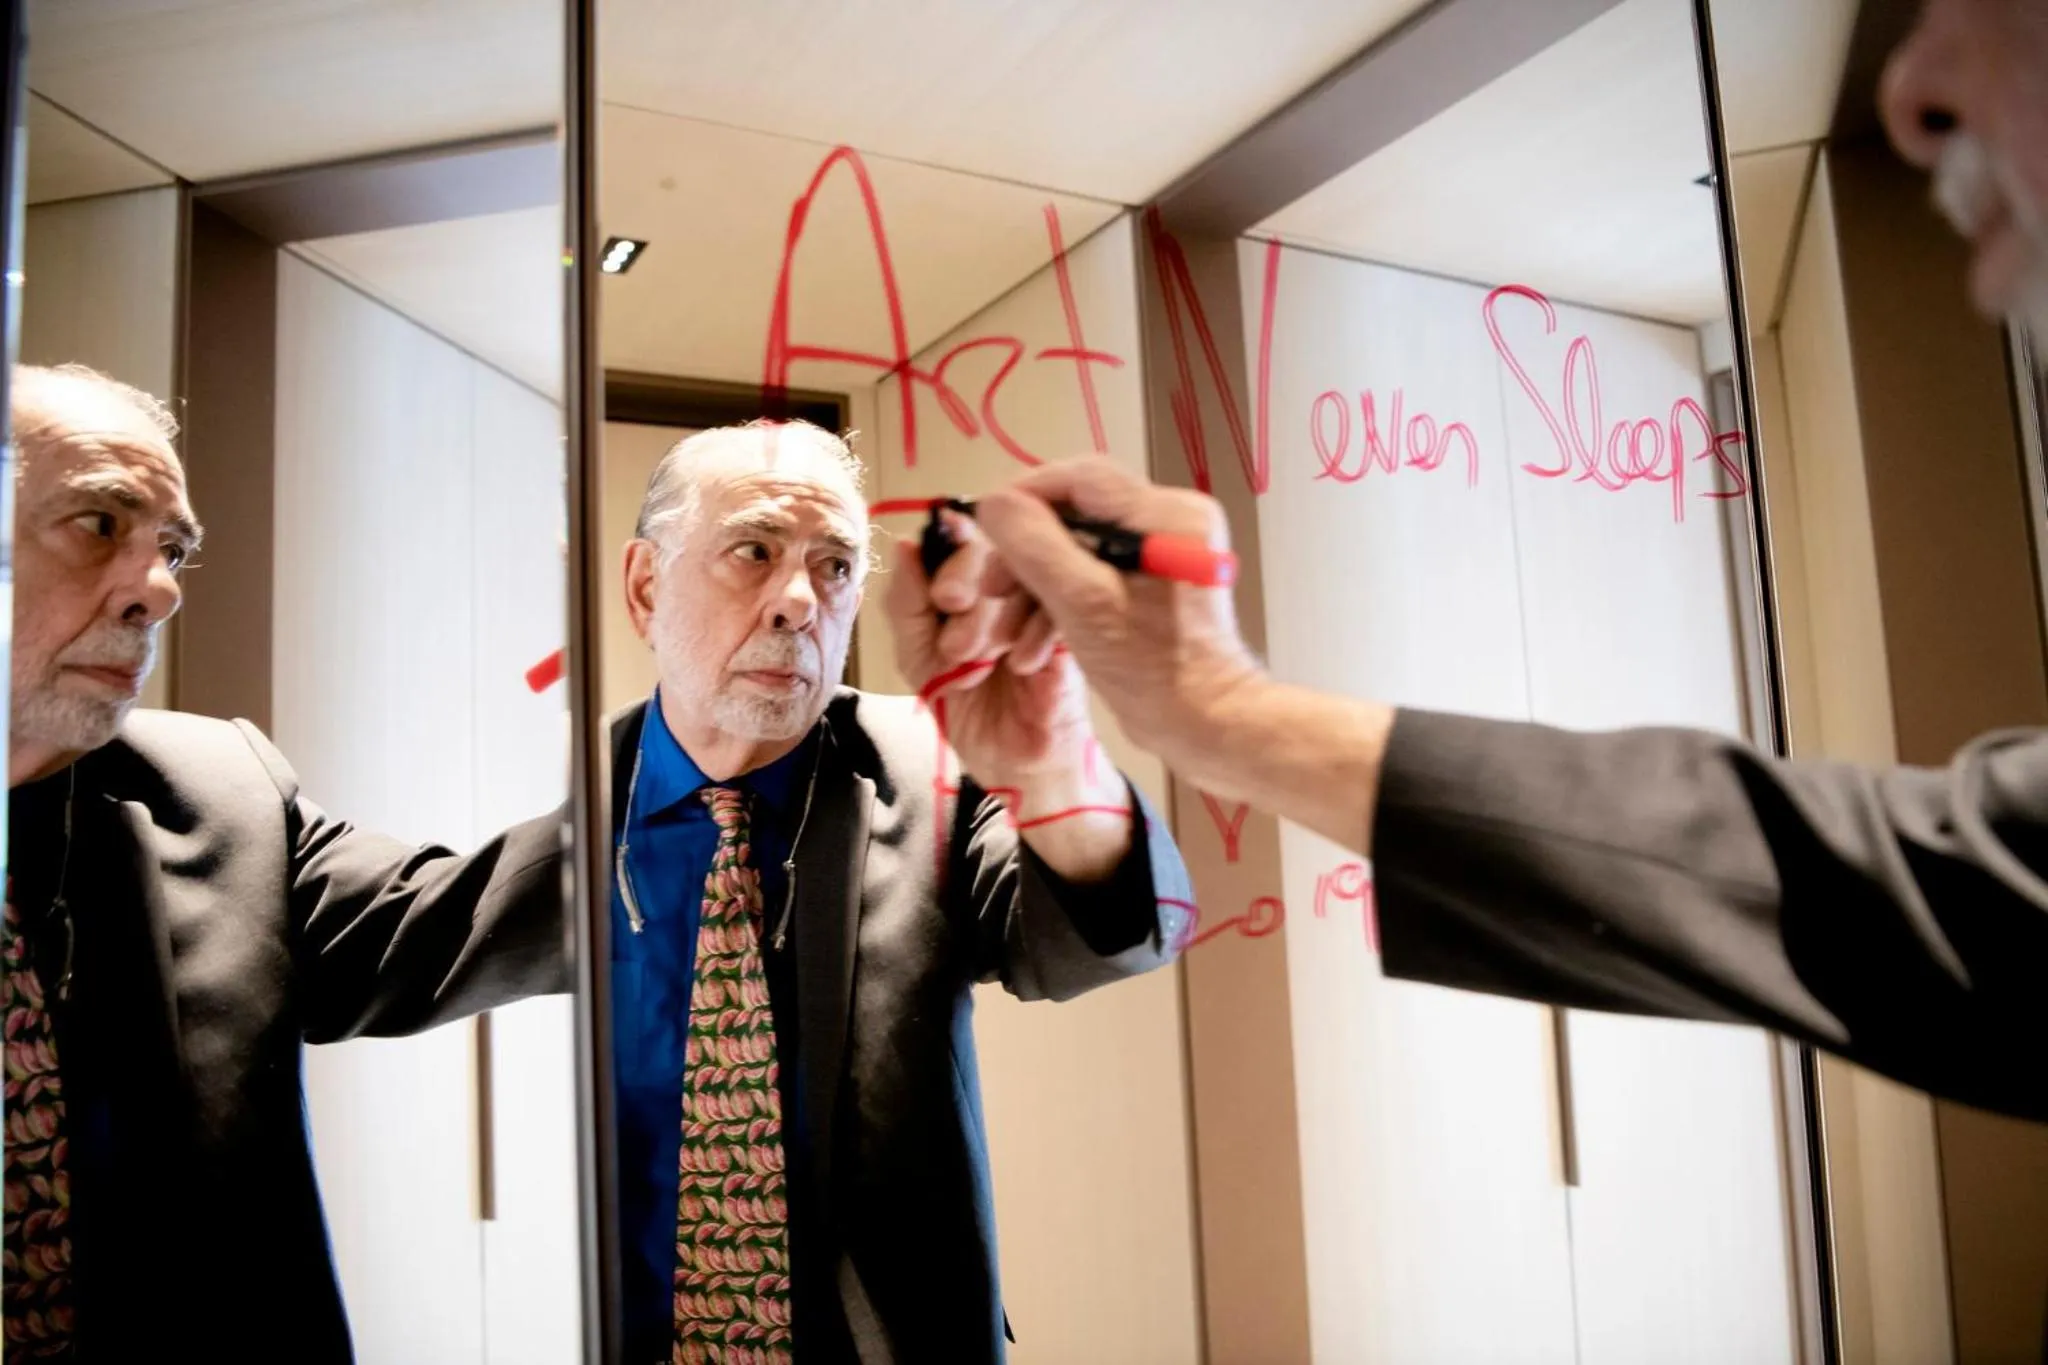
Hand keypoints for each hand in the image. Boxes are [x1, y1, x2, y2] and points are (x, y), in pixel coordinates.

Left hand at [882, 507, 1097, 794]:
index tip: (941, 593)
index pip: (960, 533)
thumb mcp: (920, 659)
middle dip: (965, 581)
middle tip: (953, 629)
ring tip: (978, 663)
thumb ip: (907, 605)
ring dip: (993, 617)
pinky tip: (1019, 665)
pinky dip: (1033, 633)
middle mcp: (1009, 582)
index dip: (949, 549)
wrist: (1016, 764)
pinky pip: (1059, 604)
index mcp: (970, 581)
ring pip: (1025, 571)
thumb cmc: (972, 709)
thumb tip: (904, 544)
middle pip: (994, 543)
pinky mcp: (1078, 627)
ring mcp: (1046, 601)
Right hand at [972, 459, 1263, 774]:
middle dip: (1027, 556)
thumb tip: (994, 502)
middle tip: (992, 590)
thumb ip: (1034, 546)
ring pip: (1078, 553)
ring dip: (1036, 590)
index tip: (987, 522)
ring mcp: (1160, 556)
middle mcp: (1170, 524)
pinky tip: (1031, 648)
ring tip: (1006, 635)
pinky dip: (1059, 607)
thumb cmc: (1153, 668)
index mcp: (1168, 515)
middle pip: (1077, 516)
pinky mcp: (1149, 587)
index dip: (1027, 494)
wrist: (1202, 725)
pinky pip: (1092, 579)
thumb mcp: (1082, 603)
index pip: (1084, 477)